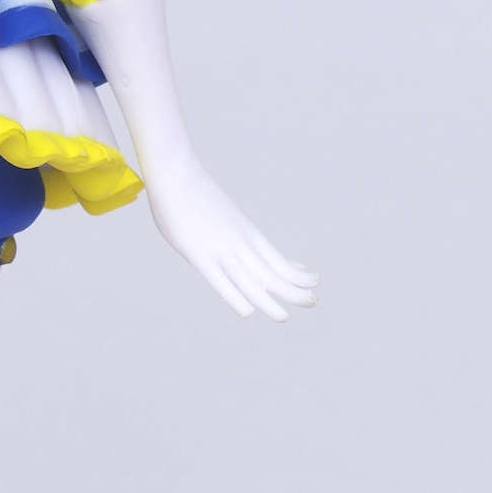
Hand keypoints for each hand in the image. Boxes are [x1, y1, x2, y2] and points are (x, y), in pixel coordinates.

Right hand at [141, 151, 318, 321]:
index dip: (296, 271)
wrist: (177, 174)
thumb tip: (238, 233)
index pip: (277, 257)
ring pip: (250, 282)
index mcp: (247, 233)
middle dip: (295, 290)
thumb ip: (231, 228)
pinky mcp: (199, 255)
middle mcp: (240, 244)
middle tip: (314, 301)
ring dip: (269, 302)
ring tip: (284, 318)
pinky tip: (247, 312)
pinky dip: (234, 298)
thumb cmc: (193, 193)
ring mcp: (221, 250)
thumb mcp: (221, 212)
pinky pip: (219, 281)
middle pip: (272, 273)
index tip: (311, 279)